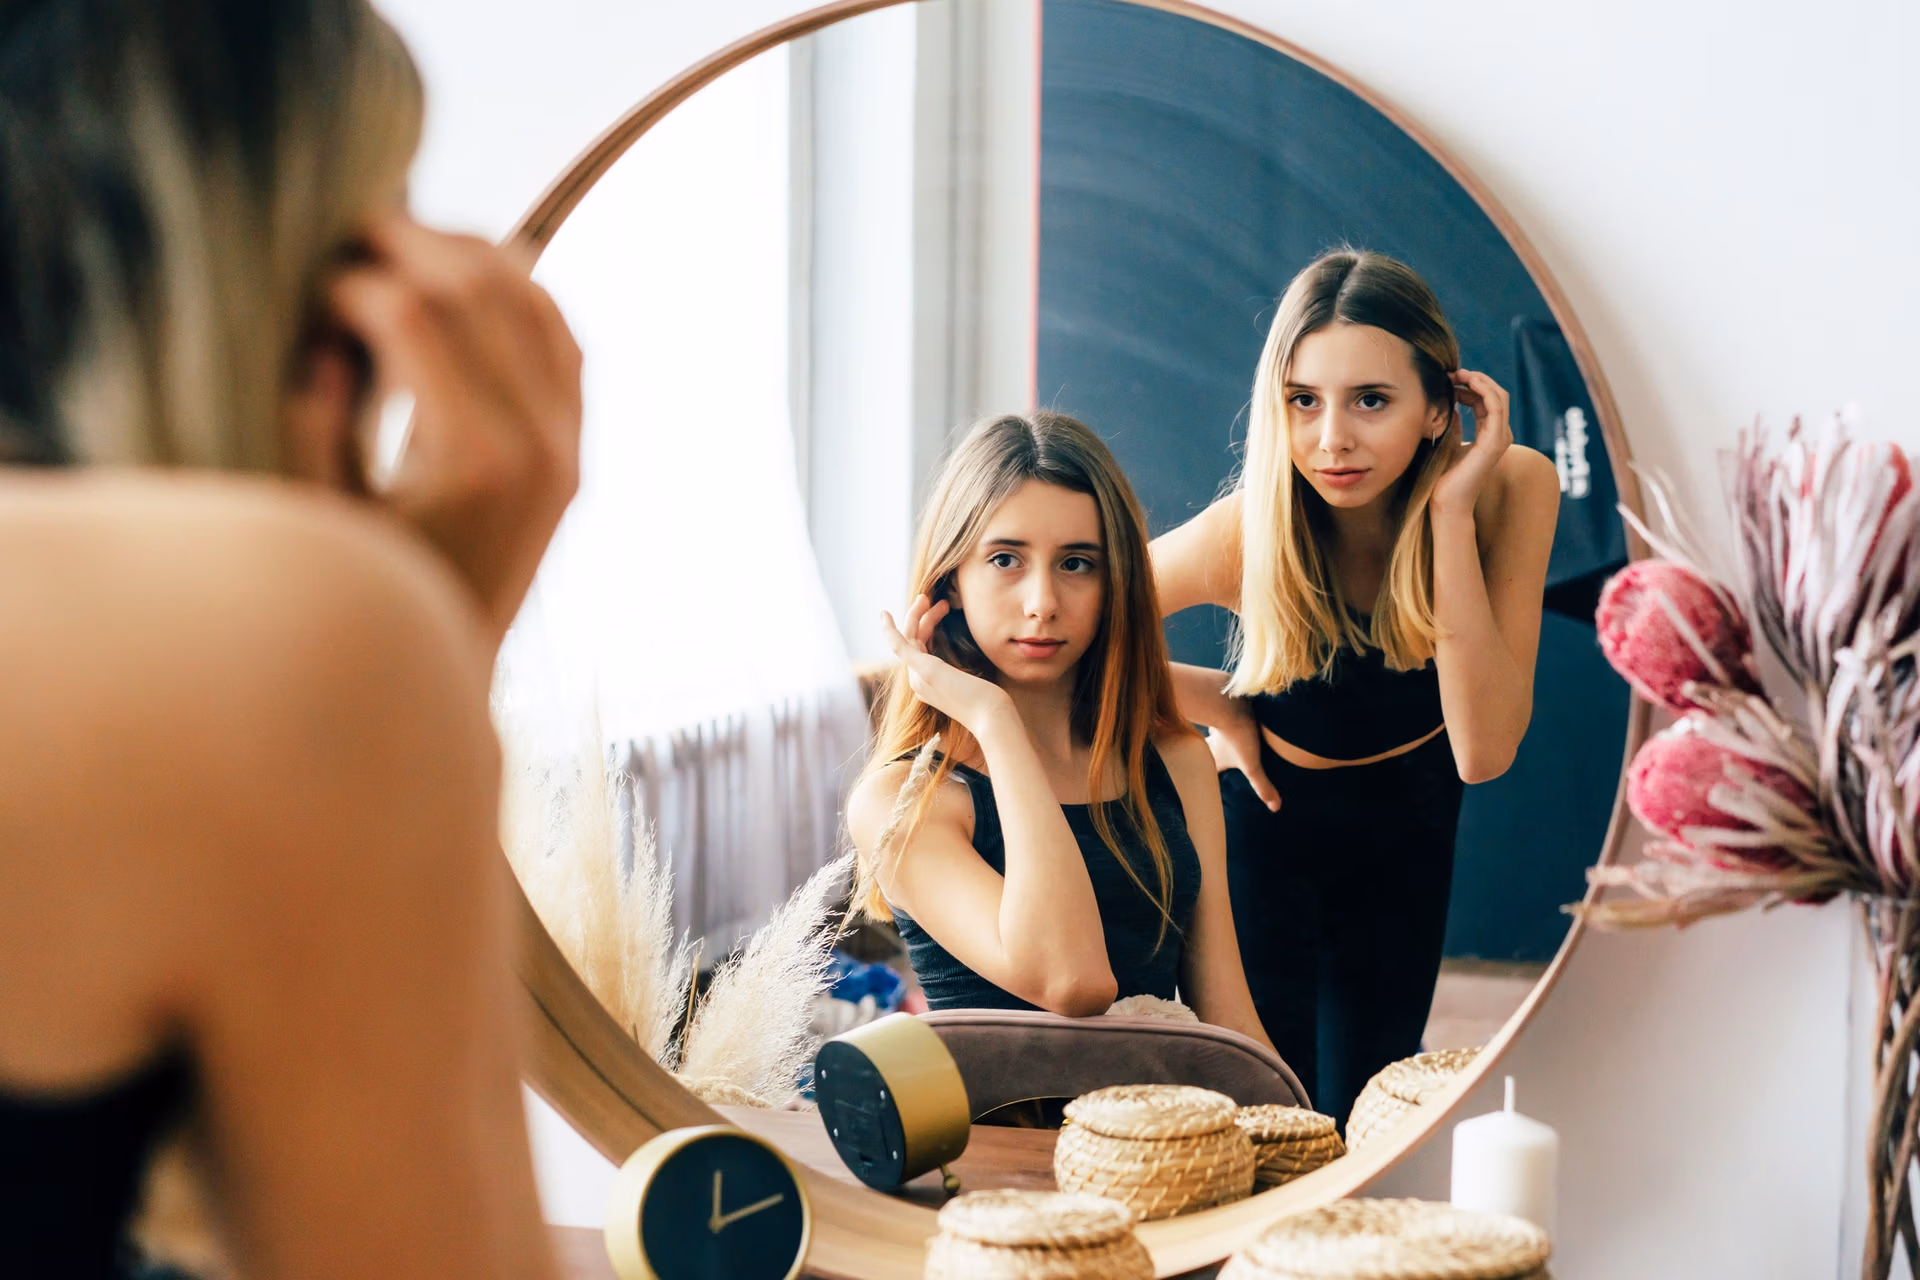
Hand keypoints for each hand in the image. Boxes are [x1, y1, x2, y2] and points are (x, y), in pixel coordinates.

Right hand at [286, 214, 582, 646]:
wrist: (450, 670)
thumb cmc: (364, 596)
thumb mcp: (320, 516)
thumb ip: (314, 418)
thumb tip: (330, 329)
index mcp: (474, 459)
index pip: (416, 313)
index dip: (353, 282)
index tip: (306, 288)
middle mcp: (538, 444)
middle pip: (480, 286)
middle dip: (408, 243)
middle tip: (348, 228)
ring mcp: (568, 445)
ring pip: (532, 298)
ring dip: (465, 253)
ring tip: (397, 242)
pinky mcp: (575, 449)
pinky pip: (563, 338)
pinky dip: (519, 293)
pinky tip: (462, 279)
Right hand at [881, 594, 1013, 737]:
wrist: (992, 719)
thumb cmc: (989, 704)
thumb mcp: (974, 684)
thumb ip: (963, 673)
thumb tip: (965, 666)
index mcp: (927, 685)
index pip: (921, 649)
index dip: (928, 626)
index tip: (940, 610)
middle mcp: (918, 682)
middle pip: (914, 640)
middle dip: (921, 616)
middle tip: (936, 600)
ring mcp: (918, 676)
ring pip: (910, 637)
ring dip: (917, 614)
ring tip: (931, 598)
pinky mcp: (923, 670)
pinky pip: (899, 646)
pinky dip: (890, 630)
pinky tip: (883, 616)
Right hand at [1205, 699, 1279, 811]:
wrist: (1231, 701)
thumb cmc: (1239, 735)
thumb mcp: (1252, 765)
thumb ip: (1262, 786)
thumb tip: (1275, 808)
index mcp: (1217, 755)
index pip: (1206, 769)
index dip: (1203, 775)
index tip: (1202, 779)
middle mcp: (1214, 739)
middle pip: (1208, 748)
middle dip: (1210, 753)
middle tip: (1212, 755)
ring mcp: (1219, 721)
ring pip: (1216, 730)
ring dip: (1219, 734)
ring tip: (1223, 735)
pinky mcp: (1227, 705)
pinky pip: (1226, 711)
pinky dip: (1230, 714)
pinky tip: (1239, 711)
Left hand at [1429, 368, 1510, 518]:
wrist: (1447, 503)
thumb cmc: (1444, 478)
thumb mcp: (1448, 442)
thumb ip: (1454, 424)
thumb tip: (1450, 407)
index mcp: (1490, 435)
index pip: (1486, 400)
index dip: (1469, 385)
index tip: (1449, 379)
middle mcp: (1500, 435)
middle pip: (1496, 394)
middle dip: (1475, 379)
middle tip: (1452, 372)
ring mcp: (1500, 438)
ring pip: (1498, 397)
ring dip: (1479, 381)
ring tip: (1457, 374)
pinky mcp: (1495, 442)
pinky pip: (1495, 406)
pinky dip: (1483, 390)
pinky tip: (1465, 383)